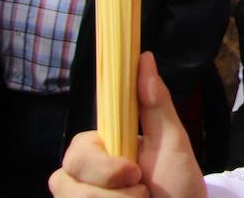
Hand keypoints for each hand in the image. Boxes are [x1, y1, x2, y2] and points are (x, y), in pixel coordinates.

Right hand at [49, 52, 205, 197]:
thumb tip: (144, 58)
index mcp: (102, 150)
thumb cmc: (179, 184)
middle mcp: (83, 177)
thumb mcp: (172, 142)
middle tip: (142, 190)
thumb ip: (154, 103)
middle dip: (111, 191)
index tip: (133, 171)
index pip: (77, 149)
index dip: (101, 165)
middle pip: (65, 180)